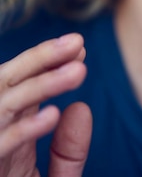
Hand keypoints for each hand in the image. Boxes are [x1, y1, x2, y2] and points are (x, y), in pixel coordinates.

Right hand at [0, 35, 90, 175]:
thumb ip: (68, 152)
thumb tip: (81, 108)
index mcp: (7, 132)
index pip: (23, 84)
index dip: (49, 62)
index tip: (80, 47)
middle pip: (8, 85)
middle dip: (41, 60)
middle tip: (77, 42)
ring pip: (5, 106)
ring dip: (41, 86)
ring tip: (77, 71)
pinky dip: (25, 129)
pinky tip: (52, 115)